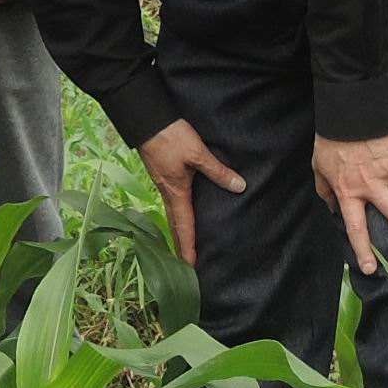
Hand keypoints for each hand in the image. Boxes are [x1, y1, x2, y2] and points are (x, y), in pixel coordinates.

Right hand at [139, 117, 246, 269]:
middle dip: (181, 244)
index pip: (183, 226)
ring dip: (179, 231)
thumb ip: (218, 171)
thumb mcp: (198, 154)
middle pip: (175, 225)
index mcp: (176, 192)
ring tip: (187, 244)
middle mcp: (168, 193)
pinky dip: (178, 215)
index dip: (188, 247)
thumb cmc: (170, 138)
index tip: (190, 266)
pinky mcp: (164, 175)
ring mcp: (164, 184)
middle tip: (187, 264)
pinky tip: (186, 212)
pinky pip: (173, 202)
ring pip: (173, 214)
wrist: (147, 120)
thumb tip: (239, 187)